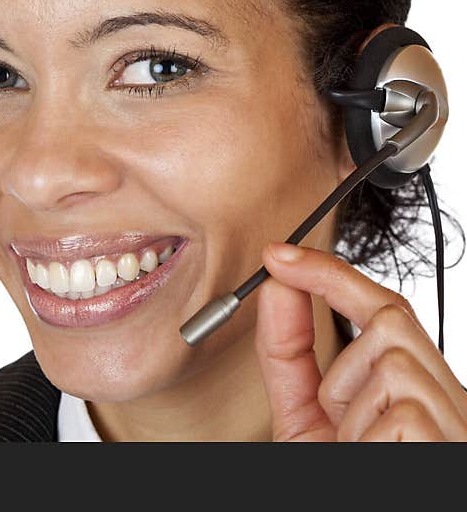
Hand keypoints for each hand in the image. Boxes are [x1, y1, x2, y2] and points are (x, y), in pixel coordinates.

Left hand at [254, 242, 466, 440]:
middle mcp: (446, 399)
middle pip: (392, 316)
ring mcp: (455, 421)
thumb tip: (277, 285)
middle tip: (323, 393)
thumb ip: (288, 354)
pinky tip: (371, 455)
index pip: (384, 308)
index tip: (276, 255)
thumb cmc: (335, 470)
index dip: (329, 274)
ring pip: (392, 359)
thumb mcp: (302, 413)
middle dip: (343, 350)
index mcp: (415, 389)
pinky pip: (400, 410)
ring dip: (348, 404)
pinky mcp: (448, 442)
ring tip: (353, 444)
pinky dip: (365, 437)